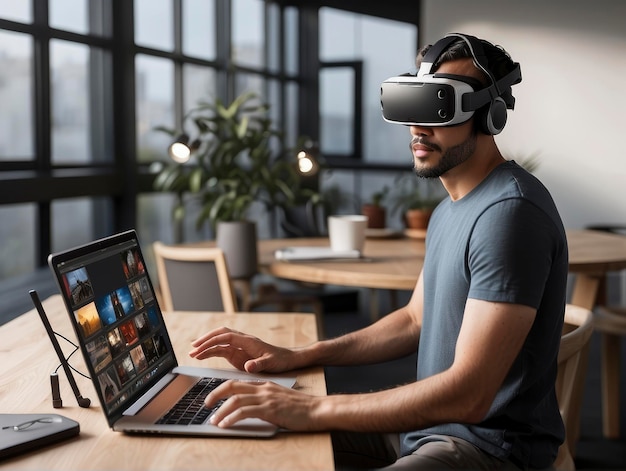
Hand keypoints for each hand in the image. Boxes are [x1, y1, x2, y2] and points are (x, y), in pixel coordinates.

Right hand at [189, 327, 298, 373]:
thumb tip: (248, 366)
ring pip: (219, 341)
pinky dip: (211, 352)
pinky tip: (202, 356)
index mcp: (248, 341)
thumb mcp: (271, 363)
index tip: (202, 347)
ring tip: (192, 353)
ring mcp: (239, 347)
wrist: (286, 359)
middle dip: (206, 339)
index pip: (227, 337)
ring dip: (206, 345)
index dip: (213, 341)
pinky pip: (221, 350)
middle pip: (220, 334)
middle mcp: (242, 341)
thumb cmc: (280, 359)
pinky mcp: (237, 354)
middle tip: (193, 348)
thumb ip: (259, 364)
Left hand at [206, 379, 322, 430]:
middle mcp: (263, 388)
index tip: (213, 398)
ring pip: (235, 399)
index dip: (222, 389)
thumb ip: (264, 399)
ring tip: (213, 420)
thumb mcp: (279, 399)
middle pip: (232, 386)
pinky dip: (231, 418)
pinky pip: (244, 412)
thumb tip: (249, 407)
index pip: (238, 382)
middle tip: (206, 405)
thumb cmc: (300, 407)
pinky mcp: (270, 410)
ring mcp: (266, 398)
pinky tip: (225, 425)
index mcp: (265, 384)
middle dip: (215, 395)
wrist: (317, 409)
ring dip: (221, 410)